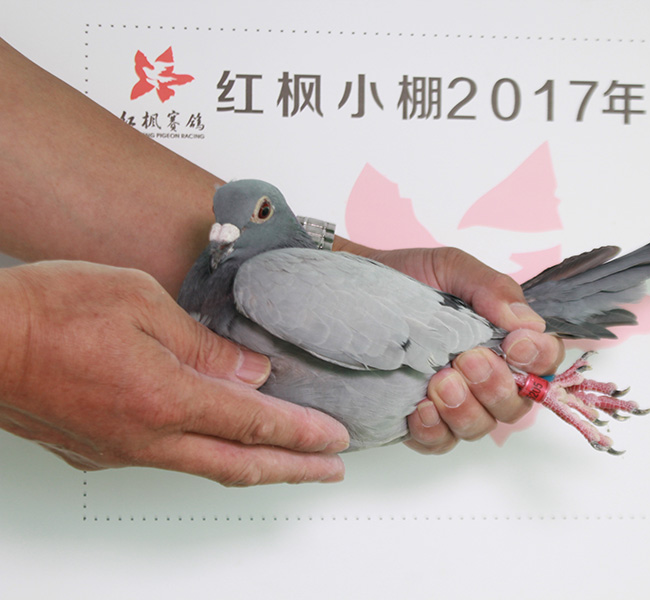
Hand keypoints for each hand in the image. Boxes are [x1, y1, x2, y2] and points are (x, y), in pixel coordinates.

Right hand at [0, 261, 348, 485]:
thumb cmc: (49, 310)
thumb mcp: (140, 302)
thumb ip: (203, 344)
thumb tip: (250, 373)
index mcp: (165, 398)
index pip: (255, 424)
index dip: (302, 434)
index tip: (337, 439)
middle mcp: (145, 437)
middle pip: (239, 463)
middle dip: (294, 467)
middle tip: (331, 469)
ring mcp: (119, 451)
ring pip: (203, 466)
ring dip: (254, 465)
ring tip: (289, 461)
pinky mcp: (97, 452)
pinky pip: (167, 458)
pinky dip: (207, 453)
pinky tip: (217, 441)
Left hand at [368, 247, 564, 453]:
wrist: (349, 292)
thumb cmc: (405, 279)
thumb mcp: (449, 268)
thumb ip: (491, 288)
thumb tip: (525, 320)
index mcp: (502, 339)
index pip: (543, 361)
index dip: (539, 358)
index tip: (514, 344)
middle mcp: (485, 377)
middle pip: (516, 404)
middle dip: (496, 386)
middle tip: (467, 360)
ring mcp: (453, 404)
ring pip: (480, 427)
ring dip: (465, 410)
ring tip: (438, 383)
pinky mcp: (419, 423)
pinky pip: (439, 443)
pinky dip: (433, 431)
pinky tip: (418, 409)